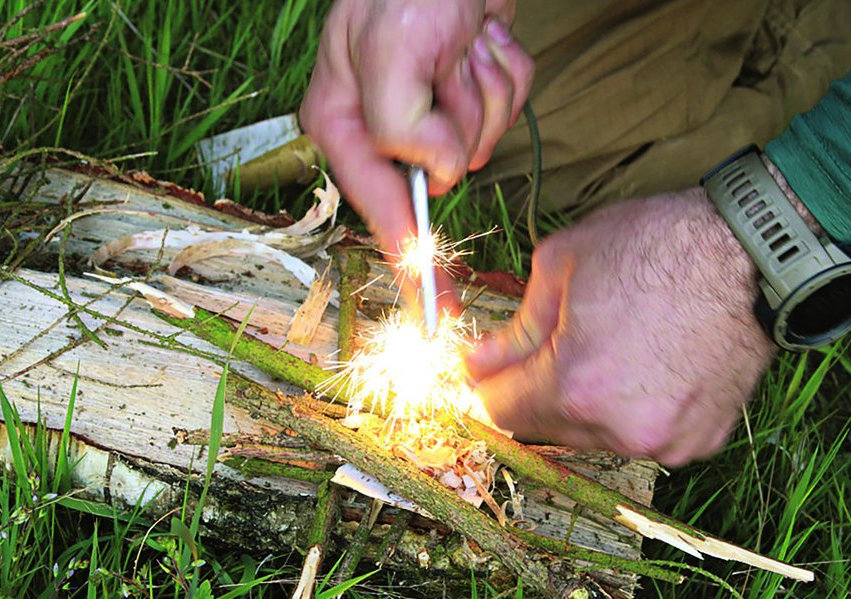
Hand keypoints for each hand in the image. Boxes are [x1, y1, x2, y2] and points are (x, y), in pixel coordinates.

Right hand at [300, 0, 533, 307]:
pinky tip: (483, 36)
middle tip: (451, 63)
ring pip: (484, 139)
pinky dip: (507, 72)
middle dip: (463, 123)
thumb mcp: (389, 49)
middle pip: (445, 172)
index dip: (410, 262)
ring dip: (487, 90)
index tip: (434, 310)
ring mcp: (430, 107)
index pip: (380, 210)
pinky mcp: (469, 89)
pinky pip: (509, 106)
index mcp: (342, 120)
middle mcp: (382, 122)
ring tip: (464, 40)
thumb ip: (401, 128)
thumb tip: (436, 177)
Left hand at [465, 189, 777, 465]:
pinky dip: (633, 409)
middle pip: (545, 427)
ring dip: (586, 403)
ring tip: (609, 346)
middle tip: (553, 345)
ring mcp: (666, 441)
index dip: (488, 383)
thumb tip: (479, 363)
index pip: (500, 410)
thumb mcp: (561, 264)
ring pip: (594, 434)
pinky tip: (647, 365)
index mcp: (576, 385)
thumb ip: (515, 328)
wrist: (753, 250)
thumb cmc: (658, 244)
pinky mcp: (701, 441)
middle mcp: (620, 428)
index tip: (489, 364)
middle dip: (536, 390)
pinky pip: (644, 435)